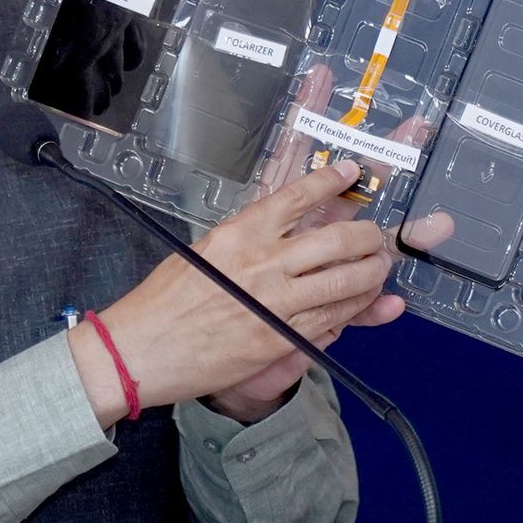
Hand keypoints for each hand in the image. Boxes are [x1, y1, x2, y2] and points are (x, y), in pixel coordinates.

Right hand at [70, 156, 393, 426]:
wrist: (142, 349)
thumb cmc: (164, 300)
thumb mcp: (203, 252)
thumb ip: (247, 242)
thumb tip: (285, 232)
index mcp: (239, 233)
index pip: (297, 198)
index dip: (331, 182)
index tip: (349, 173)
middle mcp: (262, 262)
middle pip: (336, 240)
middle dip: (367, 236)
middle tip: (376, 235)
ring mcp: (275, 303)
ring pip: (344, 282)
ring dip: (371, 272)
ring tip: (380, 266)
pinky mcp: (280, 340)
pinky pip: (332, 320)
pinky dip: (356, 308)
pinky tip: (365, 301)